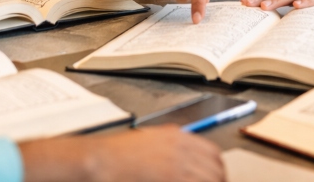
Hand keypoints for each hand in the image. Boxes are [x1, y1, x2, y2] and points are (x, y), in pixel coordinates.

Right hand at [21, 126, 223, 181]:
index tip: (214, 179)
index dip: (216, 171)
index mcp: (178, 136)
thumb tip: (189, 160)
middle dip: (216, 181)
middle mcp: (181, 149)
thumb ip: (172, 146)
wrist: (98, 161)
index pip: (214, 155)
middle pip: (216, 171)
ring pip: (209, 179)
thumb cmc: (116, 155)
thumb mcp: (149, 140)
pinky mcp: (169, 179)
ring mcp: (176, 167)